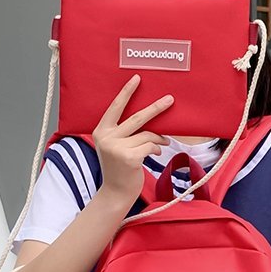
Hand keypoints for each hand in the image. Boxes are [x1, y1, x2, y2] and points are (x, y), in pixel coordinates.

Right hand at [92, 75, 172, 204]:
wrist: (115, 193)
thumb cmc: (119, 168)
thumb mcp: (116, 147)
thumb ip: (125, 132)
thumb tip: (150, 117)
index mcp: (101, 131)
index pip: (115, 107)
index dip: (127, 92)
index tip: (137, 78)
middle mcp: (107, 137)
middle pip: (137, 117)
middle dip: (156, 108)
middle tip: (170, 100)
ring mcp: (117, 148)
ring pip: (147, 135)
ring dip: (159, 139)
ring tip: (164, 142)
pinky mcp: (129, 158)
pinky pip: (151, 146)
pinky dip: (157, 149)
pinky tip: (156, 154)